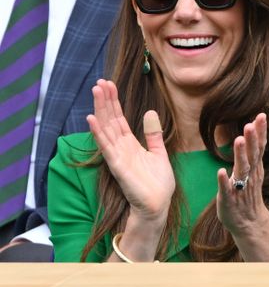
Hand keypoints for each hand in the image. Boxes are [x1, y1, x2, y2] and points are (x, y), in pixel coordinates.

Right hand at [86, 79, 173, 223]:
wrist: (158, 204)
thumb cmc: (157, 183)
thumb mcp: (158, 153)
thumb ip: (153, 134)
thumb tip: (149, 112)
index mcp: (130, 144)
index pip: (119, 118)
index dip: (114, 101)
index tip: (109, 84)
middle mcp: (121, 147)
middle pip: (110, 119)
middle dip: (105, 100)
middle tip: (99, 82)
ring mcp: (117, 156)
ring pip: (106, 128)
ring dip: (100, 109)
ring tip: (95, 91)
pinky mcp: (118, 166)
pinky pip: (106, 146)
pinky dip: (99, 133)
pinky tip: (92, 119)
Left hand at [216, 113, 268, 235]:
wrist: (248, 222)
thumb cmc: (247, 193)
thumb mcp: (253, 170)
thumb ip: (252, 151)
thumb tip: (253, 127)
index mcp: (255, 167)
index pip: (260, 146)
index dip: (261, 132)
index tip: (262, 115)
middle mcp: (250, 175)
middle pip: (253, 155)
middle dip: (251, 139)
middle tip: (250, 124)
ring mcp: (240, 187)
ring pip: (241, 169)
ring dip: (240, 155)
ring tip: (238, 140)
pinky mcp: (229, 199)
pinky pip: (227, 189)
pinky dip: (224, 181)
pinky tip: (221, 172)